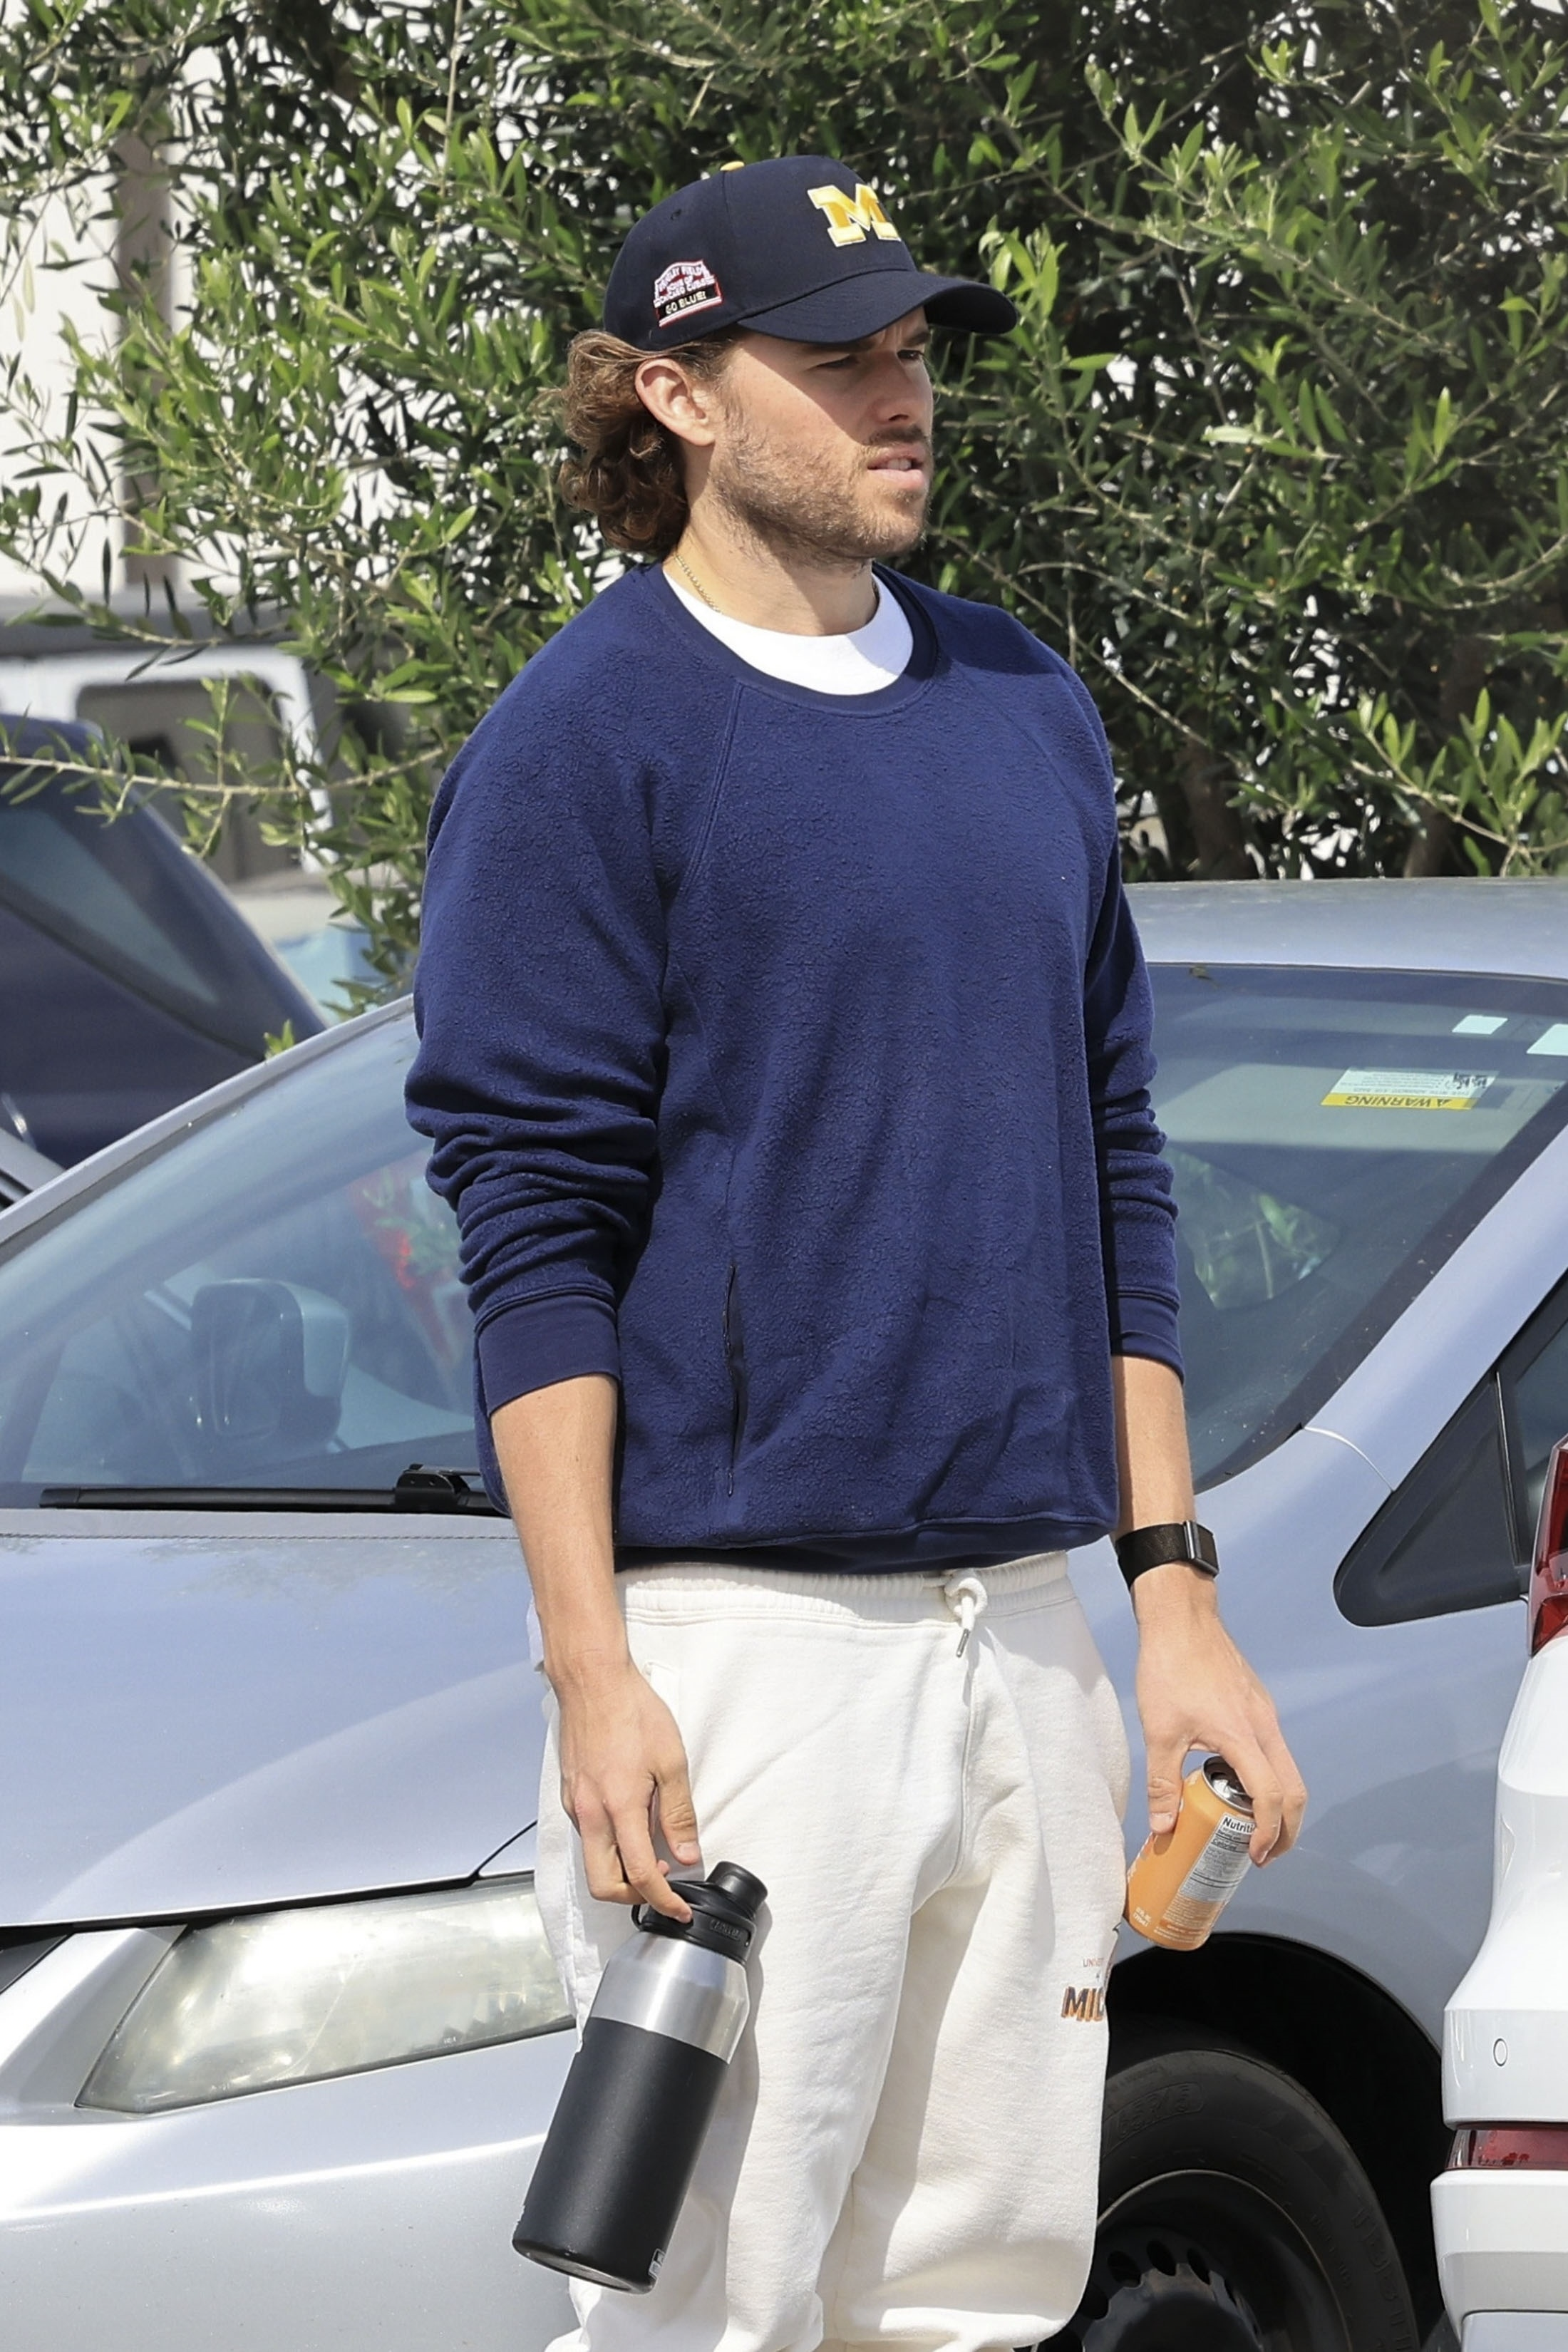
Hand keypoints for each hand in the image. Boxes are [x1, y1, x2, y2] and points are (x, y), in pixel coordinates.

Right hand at [553, 1652, 701, 1918]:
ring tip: (653, 1851)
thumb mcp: (671, 1761)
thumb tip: (687, 1854)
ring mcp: (575, 1805)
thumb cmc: (632, 1713)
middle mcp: (590, 1814)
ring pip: (594, 1861)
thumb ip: (678, 1813)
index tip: (679, 1911)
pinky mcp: (568, 1795)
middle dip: (633, 1898)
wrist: (592, 1682)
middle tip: (663, 1889)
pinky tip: (631, 1824)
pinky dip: (609, 1846)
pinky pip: (588, 1836)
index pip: (641, 1876)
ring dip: (621, 1869)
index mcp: (618, 1808)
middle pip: (603, 1884)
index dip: (663, 1901)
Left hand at [1133, 1565, 1306, 1862]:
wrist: (1181, 1618)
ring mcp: (1265, 1713)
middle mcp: (1264, 1726)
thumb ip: (1163, 1783)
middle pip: (1294, 1789)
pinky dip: (1266, 1774)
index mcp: (1243, 1736)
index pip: (1270, 1797)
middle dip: (1286, 1828)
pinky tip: (1234, 1780)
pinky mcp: (1257, 1703)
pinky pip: (1273, 1748)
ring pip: (1287, 1768)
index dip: (1268, 1833)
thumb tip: (1163, 1828)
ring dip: (1277, 1802)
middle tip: (1264, 1854)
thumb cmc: (1170, 1667)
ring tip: (1248, 1825)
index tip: (1255, 1856)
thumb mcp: (1159, 1731)